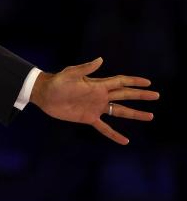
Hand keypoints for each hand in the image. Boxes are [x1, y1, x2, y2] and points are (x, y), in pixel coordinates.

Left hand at [30, 57, 159, 144]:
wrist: (44, 94)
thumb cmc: (57, 82)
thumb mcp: (70, 74)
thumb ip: (86, 68)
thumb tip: (101, 59)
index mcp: (98, 85)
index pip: (120, 82)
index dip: (134, 82)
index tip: (148, 83)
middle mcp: (100, 96)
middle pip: (125, 96)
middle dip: (140, 95)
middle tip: (156, 95)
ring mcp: (96, 108)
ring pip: (120, 111)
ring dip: (134, 114)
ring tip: (150, 116)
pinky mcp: (88, 118)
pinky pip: (105, 128)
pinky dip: (114, 134)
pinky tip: (126, 141)